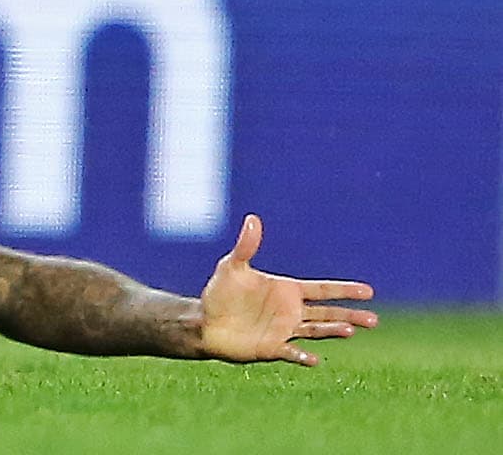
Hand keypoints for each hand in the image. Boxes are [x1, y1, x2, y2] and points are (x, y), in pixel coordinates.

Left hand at [192, 215, 375, 364]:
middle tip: (373, 320)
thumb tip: (253, 218)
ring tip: (350, 331)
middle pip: (327, 313)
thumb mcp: (233, 266)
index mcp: (287, 290)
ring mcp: (284, 330)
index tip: (368, 291)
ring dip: (332, 331)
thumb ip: (246, 246)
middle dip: (349, 315)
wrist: (205, 321)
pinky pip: (291, 352)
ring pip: (316, 331)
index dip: (344, 290)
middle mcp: (291, 311)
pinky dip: (302, 356)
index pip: (322, 290)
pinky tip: (314, 359)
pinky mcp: (272, 348)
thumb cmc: (220, 292)